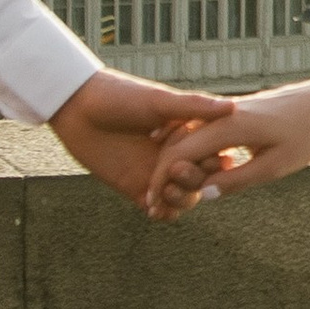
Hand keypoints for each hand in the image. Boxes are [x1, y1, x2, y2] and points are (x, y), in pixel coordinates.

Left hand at [49, 70, 234, 214]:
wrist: (77, 107)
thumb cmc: (119, 95)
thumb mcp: (158, 100)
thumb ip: (194, 107)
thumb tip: (232, 107)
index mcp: (186, 133)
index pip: (212, 155)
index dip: (214, 162)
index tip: (210, 161)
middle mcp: (175, 155)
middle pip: (200, 181)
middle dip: (196, 182)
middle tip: (178, 174)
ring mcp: (156, 173)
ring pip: (183, 198)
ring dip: (180, 200)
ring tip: (165, 192)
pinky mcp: (135, 188)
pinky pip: (158, 208)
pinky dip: (162, 213)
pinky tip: (154, 208)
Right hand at [148, 41, 309, 215]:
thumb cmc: (305, 134)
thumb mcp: (275, 165)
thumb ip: (238, 180)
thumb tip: (204, 195)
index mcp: (229, 126)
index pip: (181, 153)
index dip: (163, 179)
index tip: (154, 203)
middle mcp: (221, 116)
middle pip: (176, 144)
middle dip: (161, 173)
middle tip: (153, 202)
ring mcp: (225, 113)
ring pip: (186, 136)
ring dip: (172, 162)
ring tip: (166, 190)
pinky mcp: (232, 114)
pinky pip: (200, 132)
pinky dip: (187, 151)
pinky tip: (184, 169)